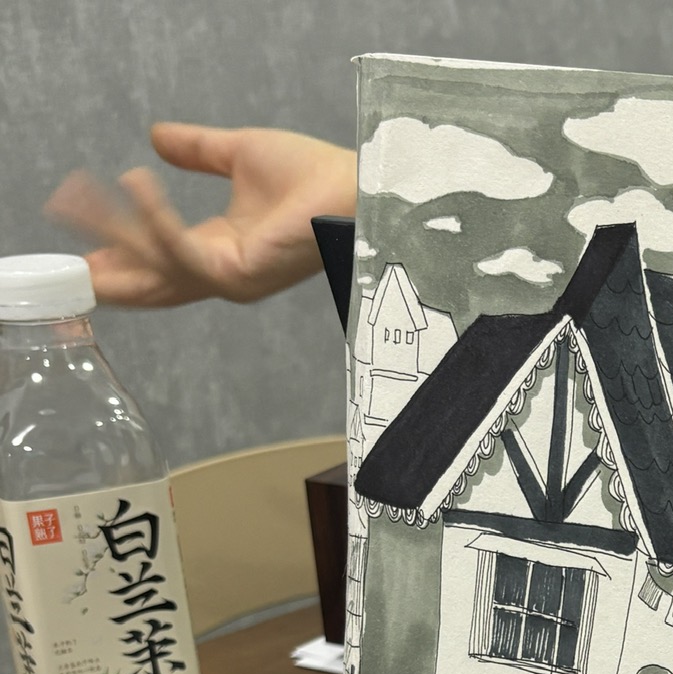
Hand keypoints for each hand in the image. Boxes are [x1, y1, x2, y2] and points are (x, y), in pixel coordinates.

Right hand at [46, 124, 356, 306]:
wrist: (354, 186)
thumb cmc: (315, 177)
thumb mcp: (238, 155)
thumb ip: (196, 152)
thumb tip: (156, 138)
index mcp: (220, 251)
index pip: (156, 257)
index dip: (115, 247)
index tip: (78, 237)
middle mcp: (221, 273)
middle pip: (146, 277)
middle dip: (102, 265)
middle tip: (61, 254)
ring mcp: (229, 279)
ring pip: (152, 263)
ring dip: (111, 229)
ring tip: (78, 195)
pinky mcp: (237, 272)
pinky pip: (178, 249)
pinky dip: (151, 219)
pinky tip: (133, 184)